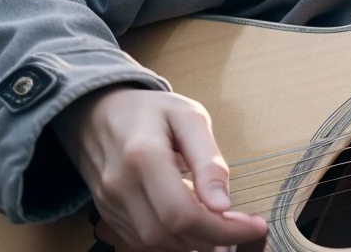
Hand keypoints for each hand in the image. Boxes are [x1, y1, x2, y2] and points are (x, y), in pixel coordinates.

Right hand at [53, 85, 267, 251]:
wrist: (97, 113)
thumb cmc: (150, 111)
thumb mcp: (188, 117)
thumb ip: (207, 159)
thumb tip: (223, 203)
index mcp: (143, 155)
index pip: (182, 214)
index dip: (222, 229)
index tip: (254, 226)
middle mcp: (120, 185)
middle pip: (170, 234)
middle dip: (214, 238)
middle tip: (242, 226)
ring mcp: (109, 203)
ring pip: (156, 243)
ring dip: (194, 242)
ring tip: (221, 225)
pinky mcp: (106, 213)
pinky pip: (142, 241)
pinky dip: (173, 240)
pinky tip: (193, 225)